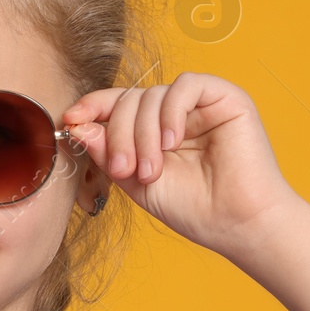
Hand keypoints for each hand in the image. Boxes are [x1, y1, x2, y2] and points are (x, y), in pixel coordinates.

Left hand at [63, 73, 297, 255]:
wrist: (239, 225)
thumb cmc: (194, 209)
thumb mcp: (136, 182)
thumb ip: (109, 153)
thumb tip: (77, 125)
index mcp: (154, 131)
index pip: (117, 105)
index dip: (92, 107)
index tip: (70, 120)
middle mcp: (175, 114)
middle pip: (130, 100)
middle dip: (119, 134)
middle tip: (125, 170)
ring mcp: (199, 105)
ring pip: (152, 95)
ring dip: (143, 133)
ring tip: (152, 170)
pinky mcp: (225, 98)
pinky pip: (185, 86)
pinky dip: (171, 112)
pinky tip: (172, 142)